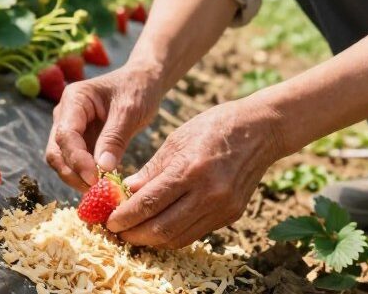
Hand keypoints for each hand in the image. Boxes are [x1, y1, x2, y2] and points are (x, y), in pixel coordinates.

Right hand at [44, 65, 160, 190]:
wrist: (143, 82)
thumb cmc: (137, 89)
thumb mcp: (129, 111)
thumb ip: (115, 138)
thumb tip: (103, 169)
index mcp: (74, 99)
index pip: (65, 135)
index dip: (76, 160)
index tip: (95, 179)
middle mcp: (65, 114)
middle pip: (57, 151)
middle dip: (73, 173)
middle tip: (96, 191)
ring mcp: (71, 129)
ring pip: (63, 160)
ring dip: (77, 178)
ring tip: (101, 192)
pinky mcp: (81, 141)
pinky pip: (76, 162)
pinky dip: (85, 176)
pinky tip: (103, 186)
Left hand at [106, 99, 284, 248]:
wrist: (260, 130)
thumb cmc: (213, 127)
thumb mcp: (176, 139)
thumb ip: (152, 170)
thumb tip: (127, 192)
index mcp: (189, 169)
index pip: (148, 202)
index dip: (125, 216)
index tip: (108, 221)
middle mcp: (208, 193)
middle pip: (162, 227)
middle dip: (134, 234)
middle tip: (116, 232)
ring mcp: (223, 207)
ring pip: (179, 237)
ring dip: (152, 240)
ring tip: (134, 233)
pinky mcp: (232, 215)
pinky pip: (196, 233)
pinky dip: (173, 235)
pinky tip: (159, 228)